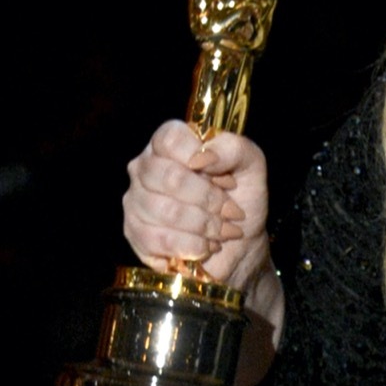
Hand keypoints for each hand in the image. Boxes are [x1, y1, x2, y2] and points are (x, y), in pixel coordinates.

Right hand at [123, 120, 269, 290]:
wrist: (240, 243)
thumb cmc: (242, 197)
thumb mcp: (251, 165)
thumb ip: (233, 148)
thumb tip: (202, 156)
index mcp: (171, 143)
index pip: (170, 139)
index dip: (202, 159)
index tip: (227, 180)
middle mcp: (146, 167)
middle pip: (170, 177)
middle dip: (209, 199)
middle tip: (230, 211)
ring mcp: (136, 200)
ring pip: (165, 211)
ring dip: (204, 225)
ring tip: (221, 230)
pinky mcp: (134, 233)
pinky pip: (158, 239)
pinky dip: (191, 246)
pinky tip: (206, 246)